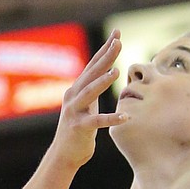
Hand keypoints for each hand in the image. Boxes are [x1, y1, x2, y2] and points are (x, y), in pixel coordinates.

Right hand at [49, 31, 125, 170]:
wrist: (64, 155)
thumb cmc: (79, 129)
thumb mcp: (86, 104)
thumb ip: (93, 88)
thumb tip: (107, 71)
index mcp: (77, 89)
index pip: (93, 65)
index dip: (105, 49)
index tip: (117, 33)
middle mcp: (73, 96)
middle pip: (91, 73)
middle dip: (105, 57)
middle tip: (118, 42)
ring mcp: (74, 112)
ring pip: (89, 93)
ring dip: (102, 82)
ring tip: (116, 72)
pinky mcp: (79, 128)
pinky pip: (97, 122)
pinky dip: (111, 119)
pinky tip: (125, 117)